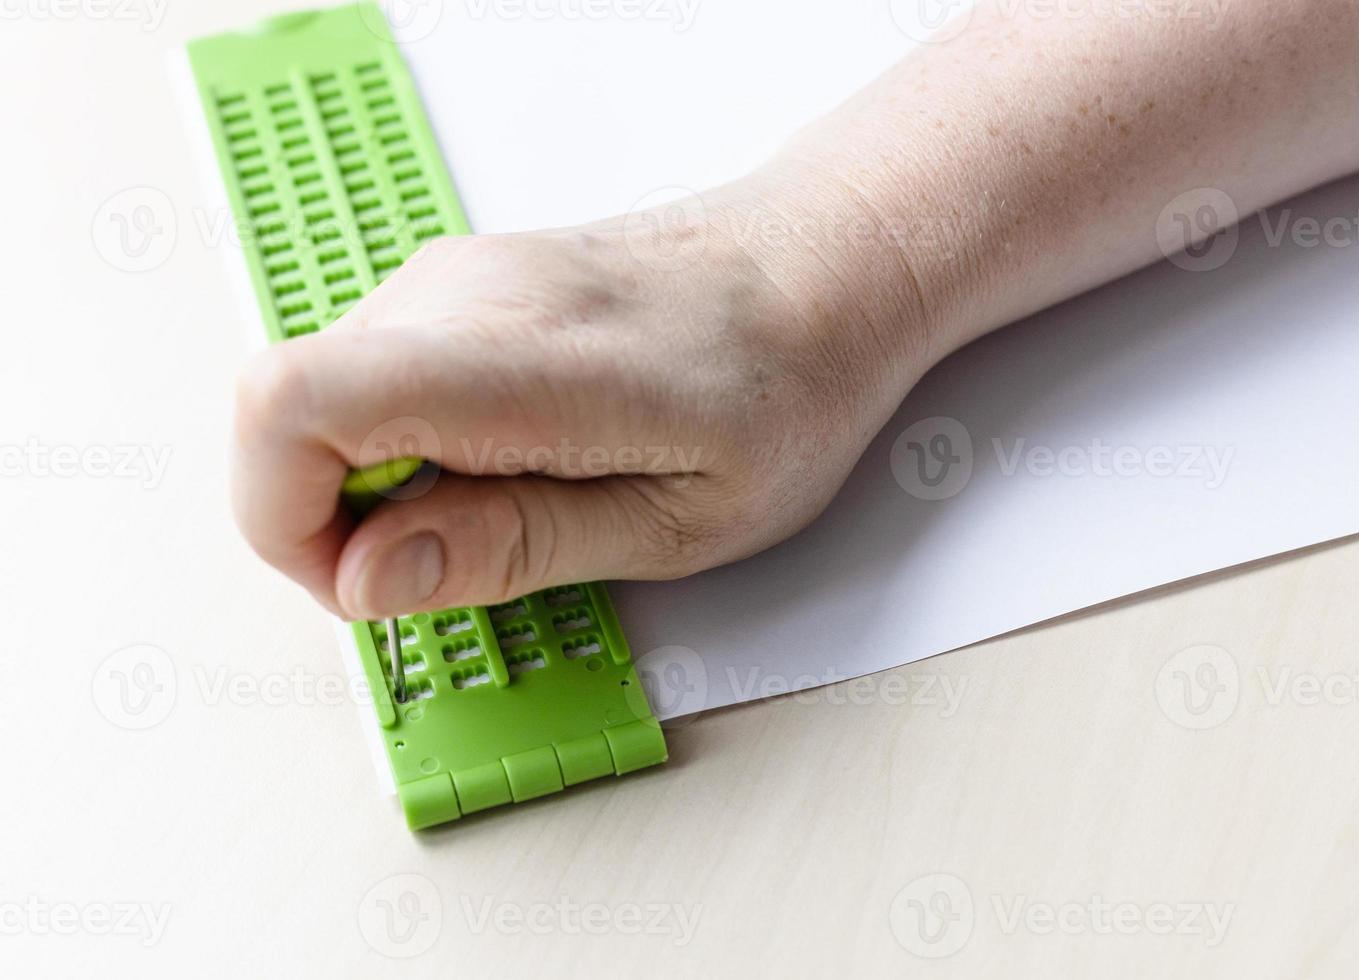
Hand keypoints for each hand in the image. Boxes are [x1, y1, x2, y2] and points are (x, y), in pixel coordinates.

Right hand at [230, 181, 928, 618]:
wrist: (819, 272)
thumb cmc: (780, 393)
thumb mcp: (672, 522)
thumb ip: (509, 547)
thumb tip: (365, 578)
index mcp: (519, 359)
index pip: (292, 404)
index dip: (282, 522)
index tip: (369, 584)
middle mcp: (459, 295)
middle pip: (287, 417)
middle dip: (339, 525)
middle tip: (467, 559)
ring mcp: (450, 278)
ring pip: (324, 403)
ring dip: (381, 485)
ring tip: (518, 501)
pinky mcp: (456, 286)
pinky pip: (372, 378)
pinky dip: (405, 444)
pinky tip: (511, 458)